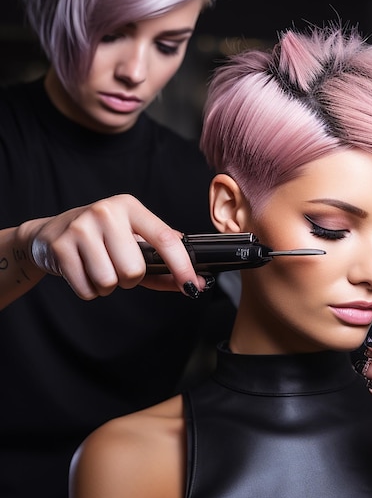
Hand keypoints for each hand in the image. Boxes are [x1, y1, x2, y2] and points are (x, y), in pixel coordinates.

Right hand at [19, 194, 211, 299]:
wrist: (49, 234)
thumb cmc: (102, 240)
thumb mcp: (133, 241)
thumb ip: (164, 262)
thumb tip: (195, 282)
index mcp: (130, 207)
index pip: (165, 238)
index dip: (182, 265)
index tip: (193, 285)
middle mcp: (106, 212)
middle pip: (134, 269)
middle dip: (129, 278)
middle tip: (117, 265)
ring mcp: (81, 228)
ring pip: (110, 281)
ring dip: (108, 286)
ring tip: (98, 267)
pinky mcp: (60, 247)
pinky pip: (87, 289)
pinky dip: (89, 290)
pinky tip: (83, 271)